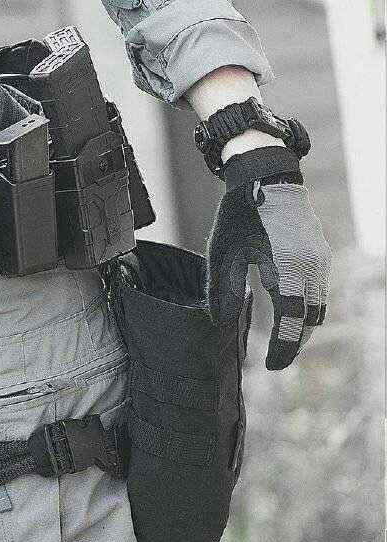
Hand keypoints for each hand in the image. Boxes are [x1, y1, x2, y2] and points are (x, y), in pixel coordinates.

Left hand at [207, 146, 330, 369]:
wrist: (266, 174)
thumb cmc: (240, 212)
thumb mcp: (223, 251)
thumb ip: (222, 289)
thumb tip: (220, 325)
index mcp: (288, 265)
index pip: (291, 320)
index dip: (282, 348)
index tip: (271, 367)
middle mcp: (311, 265)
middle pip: (308, 319)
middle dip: (293, 344)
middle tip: (275, 363)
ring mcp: (320, 260)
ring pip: (318, 308)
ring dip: (302, 329)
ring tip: (281, 346)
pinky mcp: (320, 255)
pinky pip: (319, 292)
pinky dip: (307, 310)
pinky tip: (290, 318)